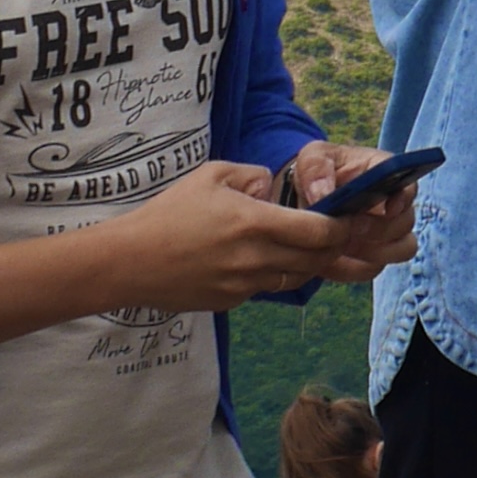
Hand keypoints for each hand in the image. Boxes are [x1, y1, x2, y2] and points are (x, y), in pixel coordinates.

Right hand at [89, 160, 351, 313]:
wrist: (130, 262)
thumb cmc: (169, 213)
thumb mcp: (210, 175)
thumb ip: (250, 175)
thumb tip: (270, 185)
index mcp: (255, 223)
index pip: (318, 232)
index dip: (340, 228)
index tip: (345, 218)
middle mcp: (256, 259)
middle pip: (315, 260)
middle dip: (331, 248)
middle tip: (333, 234)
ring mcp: (245, 286)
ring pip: (294, 278)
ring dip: (302, 263)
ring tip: (295, 244)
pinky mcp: (231, 303)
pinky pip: (264, 288)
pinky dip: (270, 274)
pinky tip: (254, 260)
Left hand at [288, 140, 421, 283]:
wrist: (303, 201)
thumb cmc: (316, 174)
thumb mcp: (311, 159)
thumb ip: (316, 169)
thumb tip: (323, 194)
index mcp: (385, 174)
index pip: (409, 186)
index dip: (403, 199)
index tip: (386, 208)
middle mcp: (394, 205)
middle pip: (406, 223)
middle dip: (380, 229)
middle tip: (350, 228)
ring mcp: (386, 234)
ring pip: (401, 250)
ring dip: (373, 251)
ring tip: (340, 245)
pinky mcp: (372, 258)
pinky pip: (372, 269)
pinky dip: (351, 267)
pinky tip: (328, 258)